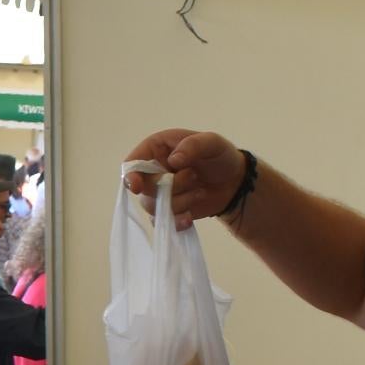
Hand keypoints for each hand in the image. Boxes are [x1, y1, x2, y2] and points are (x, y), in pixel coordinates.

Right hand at [122, 130, 245, 224]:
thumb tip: (173, 160)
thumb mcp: (212, 142)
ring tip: (199, 192)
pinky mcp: (167, 210)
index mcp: (156, 149)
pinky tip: (189, 218)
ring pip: (153, 206)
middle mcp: (153, 171)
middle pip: (144, 187)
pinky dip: (176, 221)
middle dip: (170, 186)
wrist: (234, 183)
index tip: (137, 186)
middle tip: (194, 177)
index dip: (131, 175)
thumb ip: (193, 146)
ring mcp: (159, 193)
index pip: (133, 163)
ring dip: (179, 202)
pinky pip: (162, 221)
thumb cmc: (220, 156)